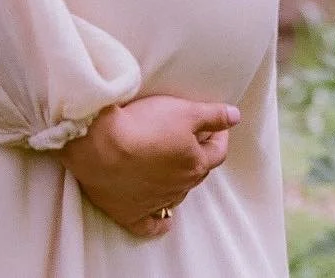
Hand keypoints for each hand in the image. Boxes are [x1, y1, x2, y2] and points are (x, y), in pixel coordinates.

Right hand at [53, 95, 240, 236]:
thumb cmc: (142, 126)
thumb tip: (235, 117)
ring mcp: (156, 202)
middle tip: (193, 137)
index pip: (217, 151)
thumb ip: (212, 115)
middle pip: (197, 171)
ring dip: (178, 180)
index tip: (217, 125)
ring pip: (176, 194)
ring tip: (172, 165)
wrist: (99, 147)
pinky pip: (151, 224)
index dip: (220, 135)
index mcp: (194, 163)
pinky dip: (158, 221)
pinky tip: (163, 221)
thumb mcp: (182, 111)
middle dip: (199, 154)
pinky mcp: (132, 213)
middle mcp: (180, 187)